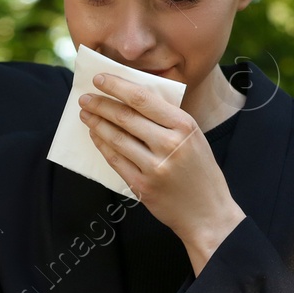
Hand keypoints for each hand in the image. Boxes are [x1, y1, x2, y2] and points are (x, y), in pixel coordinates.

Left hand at [80, 72, 244, 273]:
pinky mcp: (143, 186)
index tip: (99, 79)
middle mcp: (170, 144)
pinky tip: (95, 136)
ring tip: (86, 114)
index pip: (143, 99)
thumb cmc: (200, 171)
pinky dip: (102, 146)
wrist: (208, 213)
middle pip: (125, 117)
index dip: (117, 87)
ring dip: (97, 124)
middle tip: (85, 98)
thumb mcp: (194, 137)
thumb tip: (132, 97)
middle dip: (100, 104)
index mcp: (184, 126)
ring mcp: (155, 167)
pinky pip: (116, 161)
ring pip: (117, 138)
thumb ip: (168, 119)